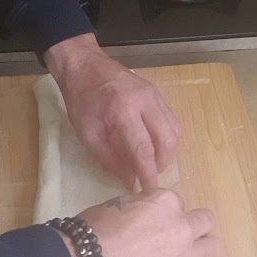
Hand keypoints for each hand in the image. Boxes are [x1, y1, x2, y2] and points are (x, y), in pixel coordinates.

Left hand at [44, 34, 181, 188]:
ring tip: (150, 162)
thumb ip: (109, 157)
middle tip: (149, 175)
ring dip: (167, 152)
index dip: (148, 173)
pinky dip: (167, 138)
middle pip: (167, 140)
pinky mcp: (159, 94)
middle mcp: (146, 101)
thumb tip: (129, 179)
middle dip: (162, 164)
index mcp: (123, 110)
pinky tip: (154, 145)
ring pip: (174, 131)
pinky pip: (171, 121)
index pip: (143, 148)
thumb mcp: (87, 133)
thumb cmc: (81, 100)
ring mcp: (156, 95)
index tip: (150, 191)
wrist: (85, 65)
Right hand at [60, 188, 222, 256]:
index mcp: (165, 203)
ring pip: (213, 249)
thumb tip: (146, 213)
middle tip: (173, 237)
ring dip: (202, 250)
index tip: (151, 221)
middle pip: (204, 221)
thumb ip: (140, 206)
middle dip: (192, 226)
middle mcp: (181, 229)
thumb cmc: (90, 232)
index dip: (165, 211)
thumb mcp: (115, 204)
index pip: (177, 201)